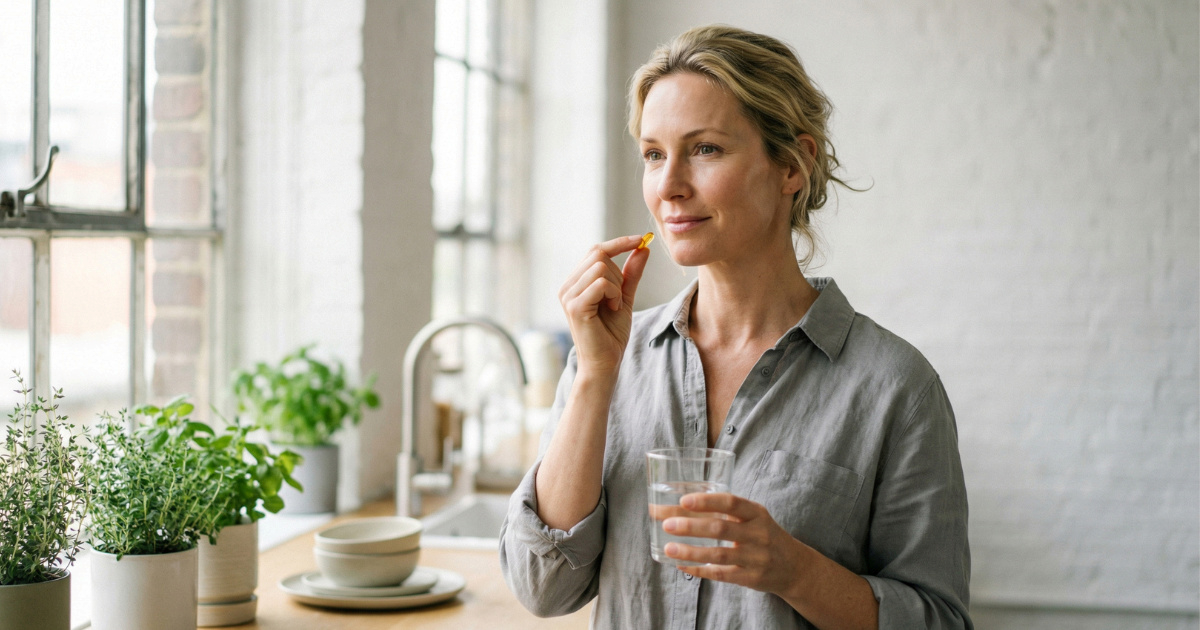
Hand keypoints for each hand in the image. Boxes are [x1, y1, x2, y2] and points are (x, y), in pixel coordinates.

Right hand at [558, 235, 649, 376]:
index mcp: (576, 282)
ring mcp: (568, 295)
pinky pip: (601, 283)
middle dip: (618, 273)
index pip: (596, 250)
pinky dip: (613, 294)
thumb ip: (631, 273)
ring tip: (615, 305)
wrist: (606, 362)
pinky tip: (613, 309)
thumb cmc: (612, 333)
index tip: (641, 238)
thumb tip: (642, 248)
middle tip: (619, 297)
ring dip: (616, 285)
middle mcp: (568, 286)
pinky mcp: (574, 306)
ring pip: (600, 267)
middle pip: (598, 254)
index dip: (619, 242)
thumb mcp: (624, 297)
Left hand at [662, 492, 804, 597]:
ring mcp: (755, 558)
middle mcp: (758, 534)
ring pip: (719, 554)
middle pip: (721, 528)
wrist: (795, 567)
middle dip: (691, 526)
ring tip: (668, 548)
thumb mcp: (754, 518)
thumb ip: (725, 512)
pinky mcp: (751, 578)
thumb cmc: (764, 536)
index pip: (731, 502)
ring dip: (691, 551)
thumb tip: (680, 507)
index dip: (707, 501)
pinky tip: (681, 565)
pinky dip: (699, 570)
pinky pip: (721, 574)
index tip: (683, 501)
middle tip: (666, 524)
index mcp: (757, 513)